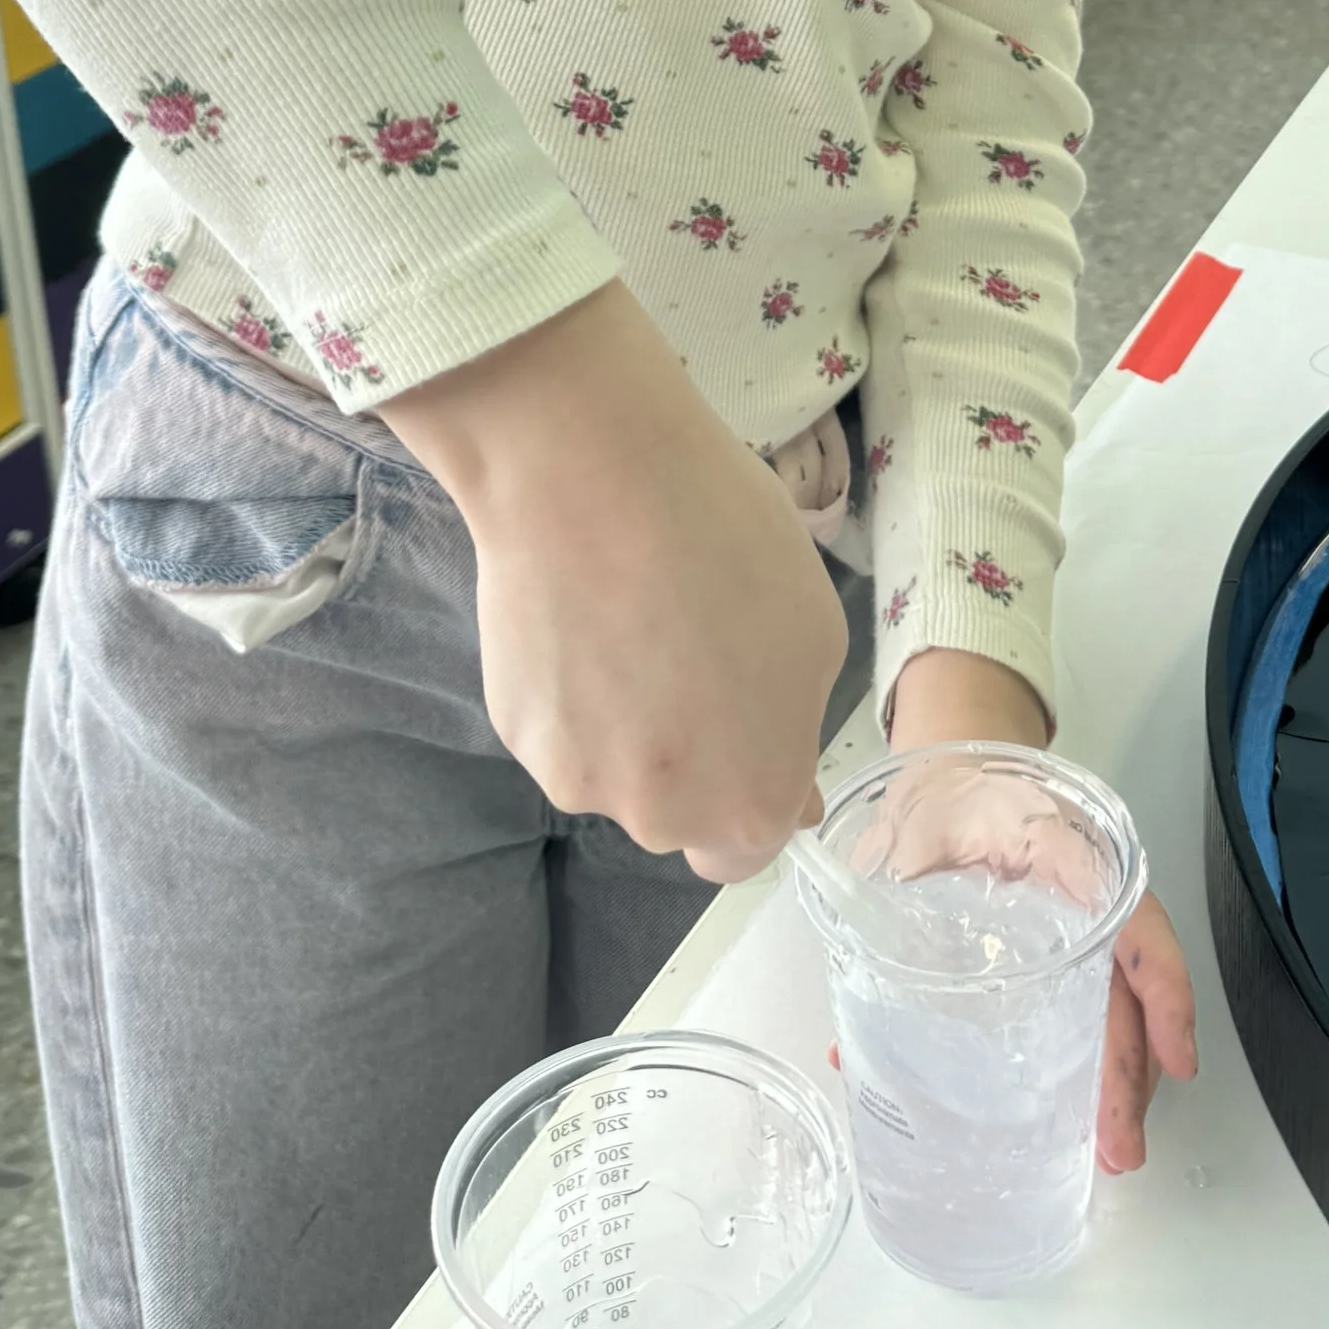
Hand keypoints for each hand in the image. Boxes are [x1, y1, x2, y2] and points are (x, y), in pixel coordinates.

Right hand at [386, 280, 845, 884]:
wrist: (593, 479)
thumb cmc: (727, 543)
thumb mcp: (814, 634)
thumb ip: (795, 729)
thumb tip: (789, 793)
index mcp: (747, 800)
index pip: (745, 849)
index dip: (749, 789)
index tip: (745, 725)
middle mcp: (658, 816)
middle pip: (678, 811)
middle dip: (690, 754)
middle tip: (688, 650)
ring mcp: (576, 779)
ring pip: (614, 768)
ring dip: (626, 720)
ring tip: (630, 617)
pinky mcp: (515, 733)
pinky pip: (559, 727)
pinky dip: (571, 689)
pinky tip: (580, 613)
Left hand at [886, 648, 1199, 1172]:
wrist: (949, 769)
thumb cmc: (957, 794)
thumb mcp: (944, 826)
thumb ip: (912, 907)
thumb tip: (855, 1029)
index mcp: (1071, 861)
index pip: (1136, 928)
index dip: (1162, 996)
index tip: (1176, 1062)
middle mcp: (1087, 904)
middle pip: (1123, 993)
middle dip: (1128, 1076)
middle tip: (1118, 1148)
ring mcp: (1074, 933)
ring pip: (1109, 1011)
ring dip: (1111, 1083)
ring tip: (1103, 1147)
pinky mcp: (1049, 959)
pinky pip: (1077, 1010)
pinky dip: (1078, 1064)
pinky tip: (1058, 1118)